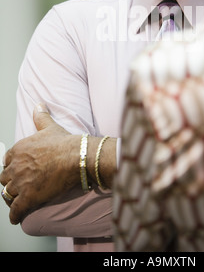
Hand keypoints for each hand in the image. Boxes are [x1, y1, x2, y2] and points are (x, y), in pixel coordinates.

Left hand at [0, 103, 80, 224]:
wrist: (77, 156)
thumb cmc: (65, 142)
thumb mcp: (50, 126)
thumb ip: (41, 116)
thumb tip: (39, 105)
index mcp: (18, 149)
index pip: (6, 160)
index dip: (12, 165)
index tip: (17, 169)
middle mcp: (16, 166)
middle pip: (4, 178)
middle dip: (10, 181)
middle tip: (18, 184)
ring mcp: (21, 183)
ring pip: (7, 193)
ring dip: (11, 197)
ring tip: (16, 200)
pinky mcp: (29, 198)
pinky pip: (16, 210)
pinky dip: (15, 215)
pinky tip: (17, 217)